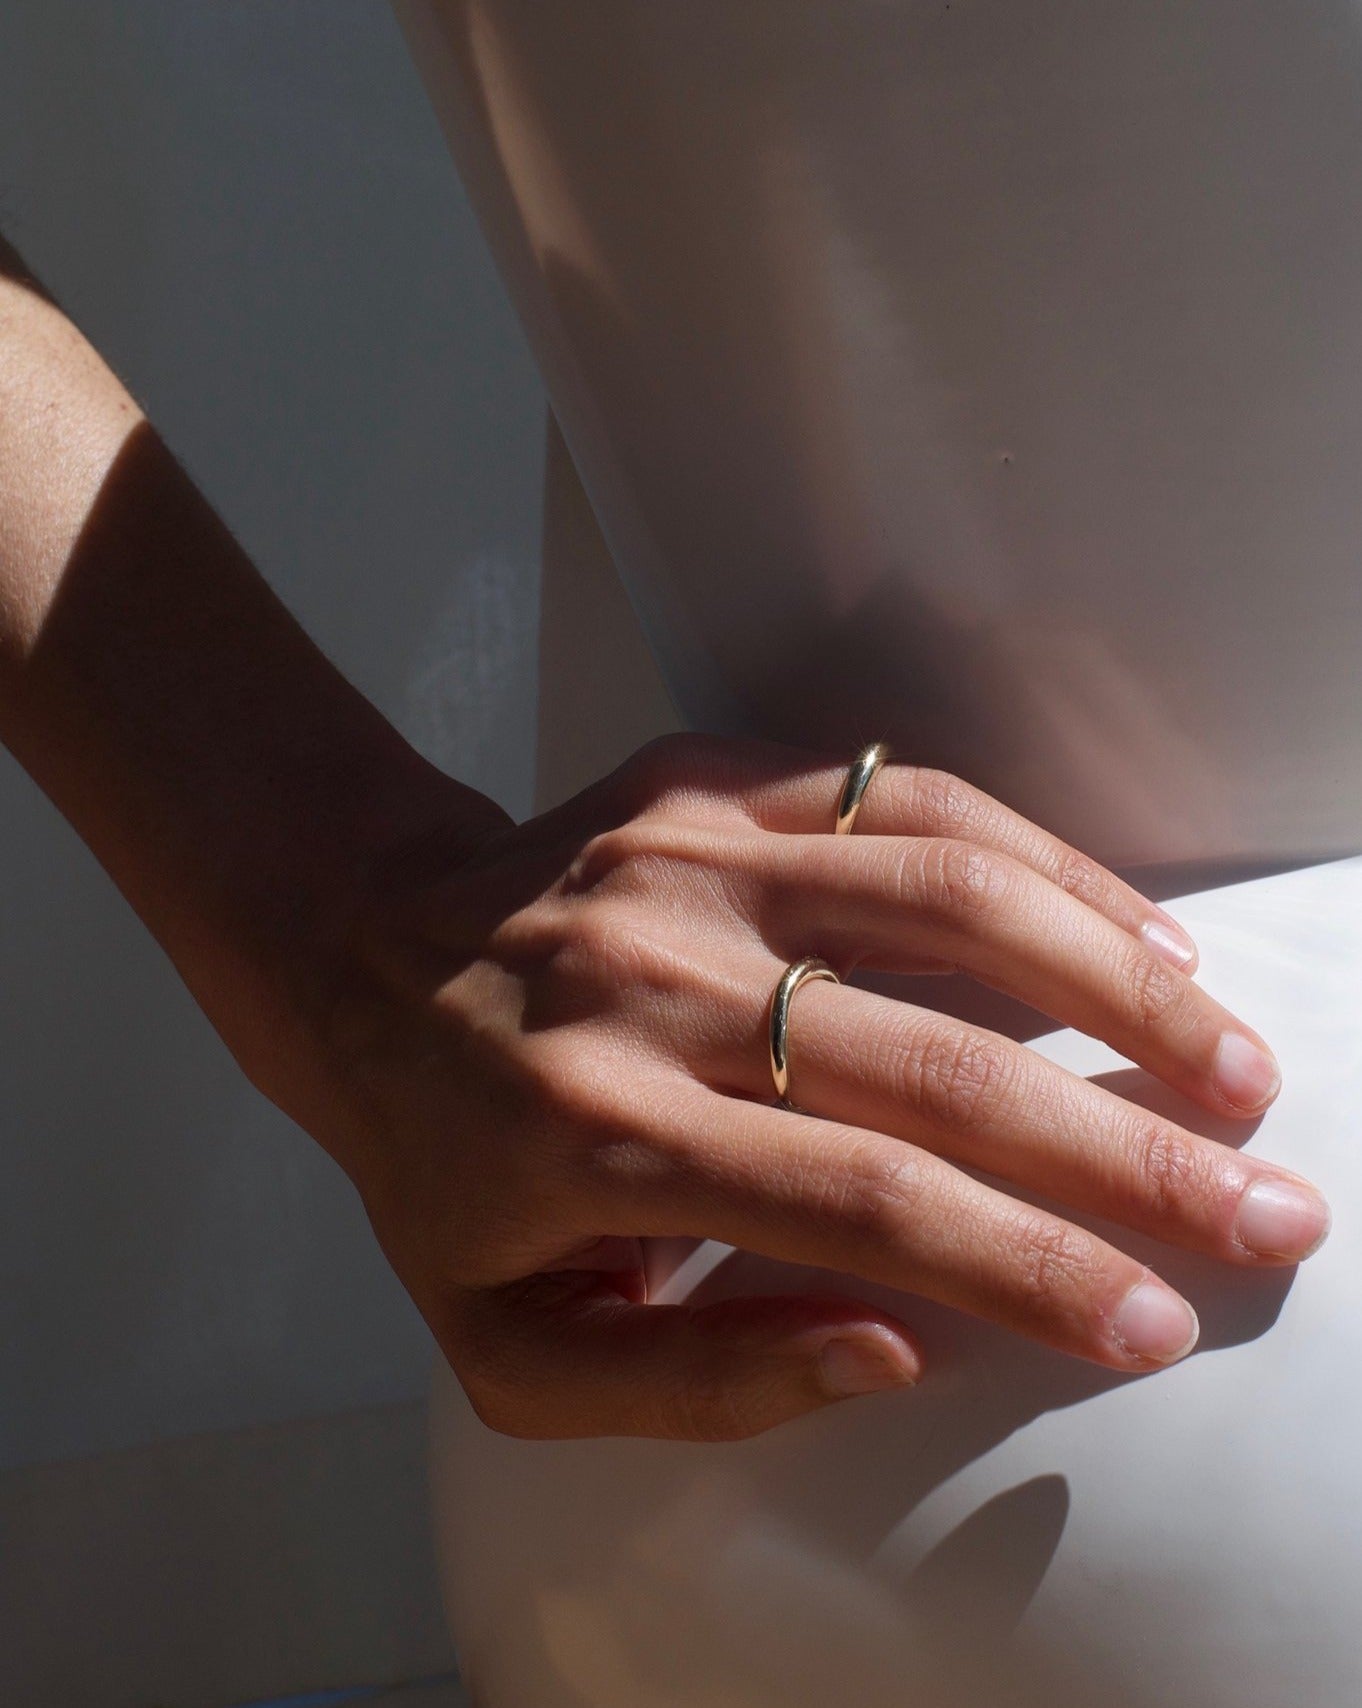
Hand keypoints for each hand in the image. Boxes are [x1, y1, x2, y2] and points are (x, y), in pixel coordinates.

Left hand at [296, 734, 1330, 1440]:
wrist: (360, 954)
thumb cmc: (442, 1162)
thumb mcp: (509, 1338)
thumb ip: (691, 1382)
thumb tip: (895, 1351)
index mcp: (599, 1135)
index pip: (863, 1207)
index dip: (1027, 1271)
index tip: (1152, 1323)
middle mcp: (653, 983)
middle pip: (935, 1067)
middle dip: (1126, 1154)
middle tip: (1265, 1212)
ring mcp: (687, 857)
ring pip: (950, 899)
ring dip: (1117, 985)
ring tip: (1230, 1066)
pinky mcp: (711, 776)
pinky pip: (908, 797)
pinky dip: (1041, 860)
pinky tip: (1131, 930)